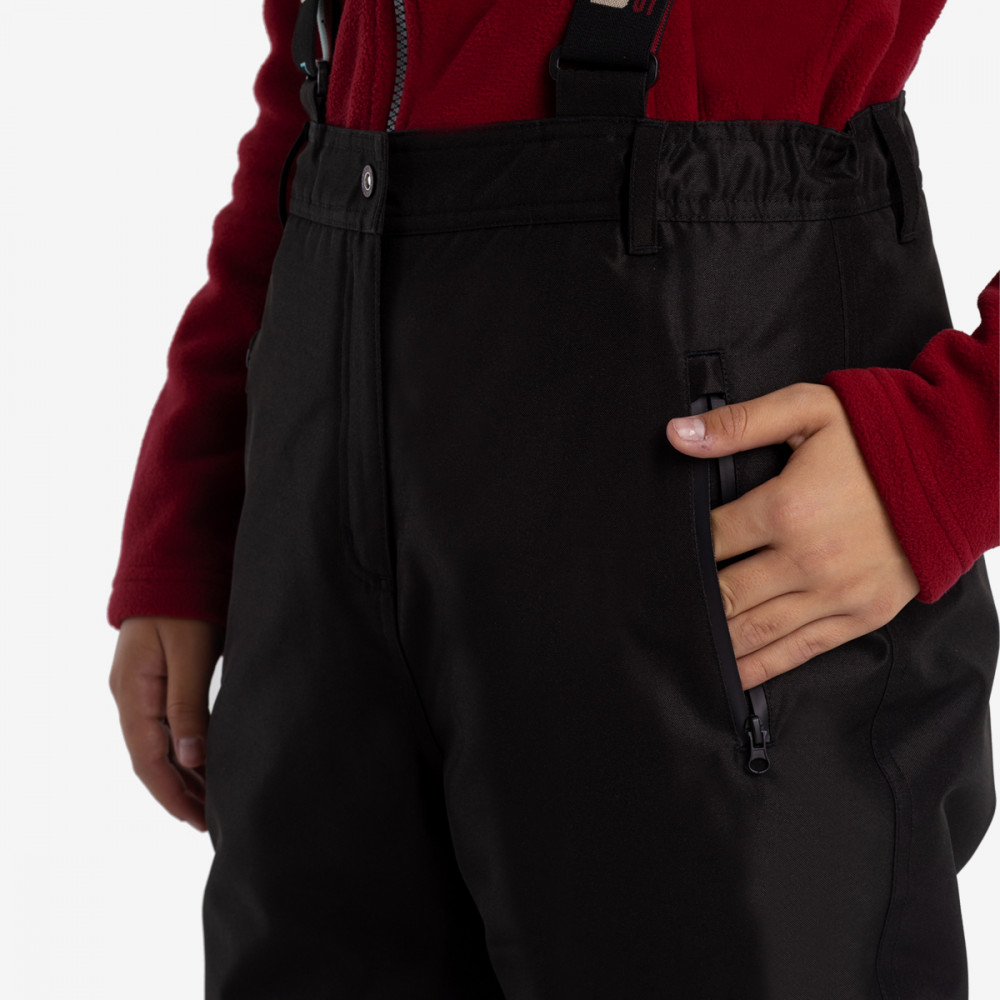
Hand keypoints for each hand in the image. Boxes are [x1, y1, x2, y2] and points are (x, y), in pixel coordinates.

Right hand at [108, 617, 222, 831]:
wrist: (171, 565)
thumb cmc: (183, 604)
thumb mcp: (189, 652)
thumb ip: (187, 704)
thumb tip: (188, 760)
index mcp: (132, 694)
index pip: (148, 760)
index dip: (172, 794)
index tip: (196, 821)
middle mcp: (129, 697)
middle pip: (150, 759)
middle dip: (177, 793)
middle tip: (209, 822)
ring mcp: (139, 689)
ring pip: (156, 746)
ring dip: (181, 775)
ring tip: (210, 802)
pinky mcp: (153, 680)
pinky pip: (163, 728)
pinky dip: (181, 751)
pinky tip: (200, 763)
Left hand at [666, 382, 919, 689]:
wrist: (959, 465)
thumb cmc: (879, 434)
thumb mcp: (807, 409)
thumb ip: (739, 424)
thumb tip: (678, 435)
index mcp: (786, 508)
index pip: (711, 541)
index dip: (679, 551)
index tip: (655, 560)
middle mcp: (806, 560)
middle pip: (724, 594)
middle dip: (686, 604)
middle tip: (651, 616)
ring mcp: (835, 594)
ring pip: (756, 631)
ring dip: (714, 643)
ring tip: (677, 651)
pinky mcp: (861, 616)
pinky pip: (800, 652)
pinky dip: (761, 667)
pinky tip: (730, 676)